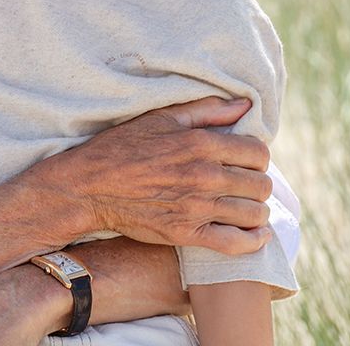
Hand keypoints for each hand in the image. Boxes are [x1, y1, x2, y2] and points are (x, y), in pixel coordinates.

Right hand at [38, 96, 273, 254]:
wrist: (89, 186)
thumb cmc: (121, 146)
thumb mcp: (161, 117)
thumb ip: (206, 110)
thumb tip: (244, 105)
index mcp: (201, 144)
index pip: (258, 153)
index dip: (257, 156)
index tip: (246, 160)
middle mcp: (205, 176)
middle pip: (260, 185)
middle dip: (257, 183)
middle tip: (245, 184)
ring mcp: (197, 208)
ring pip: (254, 214)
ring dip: (257, 211)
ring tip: (247, 207)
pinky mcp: (186, 234)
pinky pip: (236, 243)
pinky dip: (253, 241)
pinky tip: (256, 235)